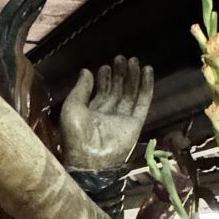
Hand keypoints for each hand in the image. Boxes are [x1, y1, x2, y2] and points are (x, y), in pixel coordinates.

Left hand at [61, 55, 153, 171]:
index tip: (105, 66)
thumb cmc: (76, 136)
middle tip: (121, 58)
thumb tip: (86, 70)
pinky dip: (146, 86)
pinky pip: (142, 102)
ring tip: (134, 61)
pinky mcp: (135, 123)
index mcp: (91, 112)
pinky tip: (147, 71)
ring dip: (132, 77)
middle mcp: (108, 114)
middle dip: (119, 74)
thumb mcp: (72, 107)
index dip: (104, 78)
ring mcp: (122, 119)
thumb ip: (81, 89)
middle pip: (117, 90)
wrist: (91, 160)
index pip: (101, 91)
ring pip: (130, 93)